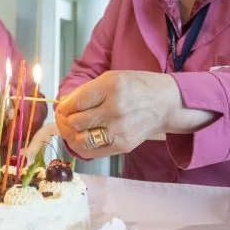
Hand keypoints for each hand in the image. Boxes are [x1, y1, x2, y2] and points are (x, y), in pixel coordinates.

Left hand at [54, 71, 180, 157]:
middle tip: (66, 117)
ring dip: (71, 134)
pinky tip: (82, 136)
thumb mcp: (112, 78)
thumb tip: (64, 104)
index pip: (75, 102)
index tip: (63, 107)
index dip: (64, 106)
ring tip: (72, 128)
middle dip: (66, 120)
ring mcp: (119, 130)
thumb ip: (87, 91)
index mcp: (112, 87)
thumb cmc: (138, 88)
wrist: (166, 104)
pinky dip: (81, 145)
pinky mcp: (123, 145)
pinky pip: (91, 151)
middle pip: (75, 122)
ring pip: (80, 139)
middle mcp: (115, 109)